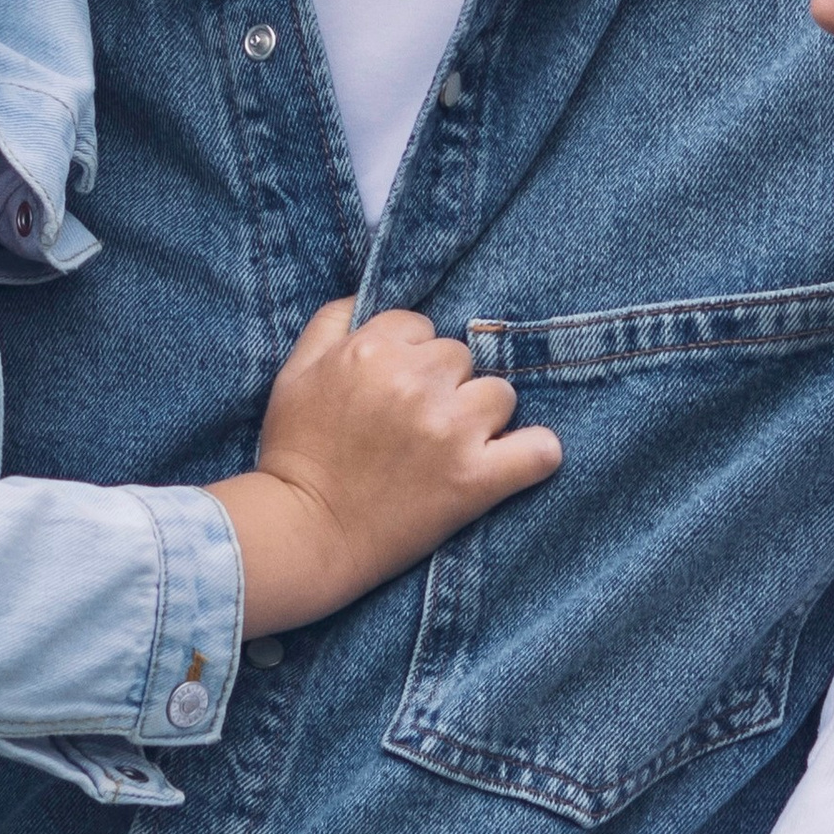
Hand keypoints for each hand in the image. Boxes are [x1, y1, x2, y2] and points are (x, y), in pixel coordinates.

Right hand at [216, 301, 561, 631]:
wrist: (303, 534)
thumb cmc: (294, 453)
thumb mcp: (294, 371)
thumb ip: (333, 321)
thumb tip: (370, 299)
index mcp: (372, 350)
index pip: (421, 327)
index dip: (407, 358)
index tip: (392, 391)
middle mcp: (416, 383)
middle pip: (461, 357)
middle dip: (443, 385)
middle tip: (414, 424)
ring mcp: (451, 431)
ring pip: (501, 394)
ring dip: (482, 417)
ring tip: (450, 447)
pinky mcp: (476, 480)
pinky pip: (540, 450)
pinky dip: (534, 454)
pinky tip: (514, 461)